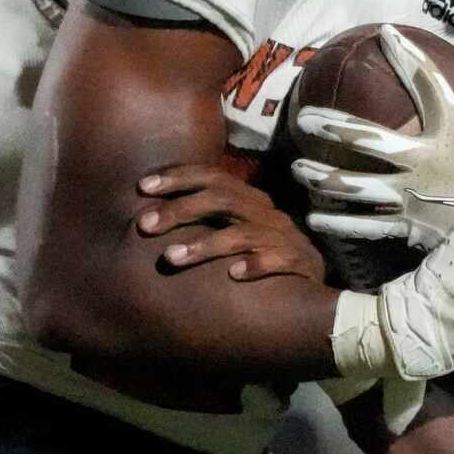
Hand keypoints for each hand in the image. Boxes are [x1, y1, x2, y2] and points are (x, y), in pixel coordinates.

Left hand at [137, 166, 325, 284]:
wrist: (311, 276)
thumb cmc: (261, 251)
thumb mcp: (235, 227)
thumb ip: (205, 219)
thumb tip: (151, 215)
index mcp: (247, 199)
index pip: (212, 177)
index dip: (178, 177)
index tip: (143, 187)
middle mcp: (264, 212)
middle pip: (222, 200)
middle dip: (181, 210)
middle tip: (145, 225)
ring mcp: (282, 236)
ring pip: (241, 234)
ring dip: (205, 245)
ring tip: (171, 257)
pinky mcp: (297, 262)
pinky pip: (277, 260)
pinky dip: (255, 265)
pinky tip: (233, 275)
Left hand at [292, 25, 453, 250]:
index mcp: (452, 133)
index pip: (425, 83)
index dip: (405, 55)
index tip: (384, 33)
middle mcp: (424, 162)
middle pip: (368, 138)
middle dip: (332, 125)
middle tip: (304, 117)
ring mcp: (411, 196)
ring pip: (356, 186)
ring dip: (322, 176)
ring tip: (297, 168)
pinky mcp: (408, 226)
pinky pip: (366, 225)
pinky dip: (338, 222)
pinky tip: (314, 215)